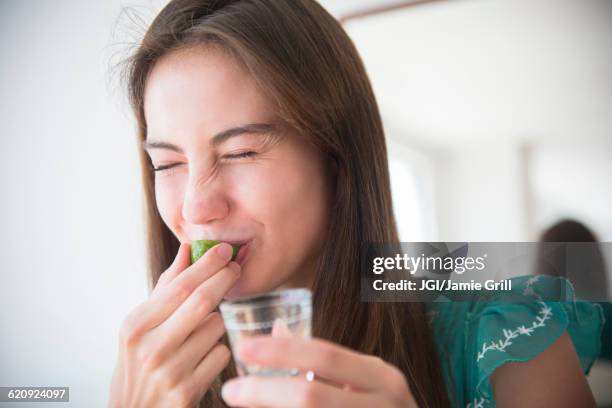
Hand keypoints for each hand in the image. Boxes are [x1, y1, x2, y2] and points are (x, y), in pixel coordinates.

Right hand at [109, 242, 240, 407]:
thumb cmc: (139, 363)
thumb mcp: (140, 326)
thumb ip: (165, 288)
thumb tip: (186, 250)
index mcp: (136, 326)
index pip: (179, 286)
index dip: (206, 265)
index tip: (224, 250)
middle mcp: (151, 348)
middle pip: (201, 301)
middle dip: (223, 278)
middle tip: (235, 267)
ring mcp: (170, 372)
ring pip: (215, 327)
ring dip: (217, 322)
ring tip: (201, 330)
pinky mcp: (188, 392)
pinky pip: (220, 354)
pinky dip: (217, 349)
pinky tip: (202, 356)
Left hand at [220, 336, 417, 406]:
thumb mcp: (364, 381)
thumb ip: (325, 362)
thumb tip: (276, 328)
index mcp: (381, 377)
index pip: (325, 355)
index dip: (281, 351)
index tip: (244, 348)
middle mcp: (384, 404)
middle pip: (310, 395)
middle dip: (263, 392)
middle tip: (229, 390)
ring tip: (239, 403)